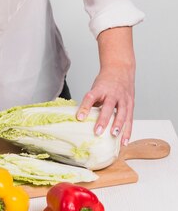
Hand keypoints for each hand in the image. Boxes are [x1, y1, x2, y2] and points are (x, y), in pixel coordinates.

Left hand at [76, 25, 135, 145]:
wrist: (120, 68)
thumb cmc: (105, 81)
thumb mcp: (96, 87)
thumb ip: (92, 101)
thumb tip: (81, 118)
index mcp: (101, 88)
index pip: (91, 97)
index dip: (85, 107)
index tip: (79, 118)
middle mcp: (113, 93)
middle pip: (108, 107)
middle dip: (103, 120)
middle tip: (97, 132)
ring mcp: (123, 98)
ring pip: (122, 113)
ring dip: (118, 126)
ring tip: (113, 136)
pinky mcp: (131, 104)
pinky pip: (130, 119)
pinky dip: (127, 131)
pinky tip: (123, 142)